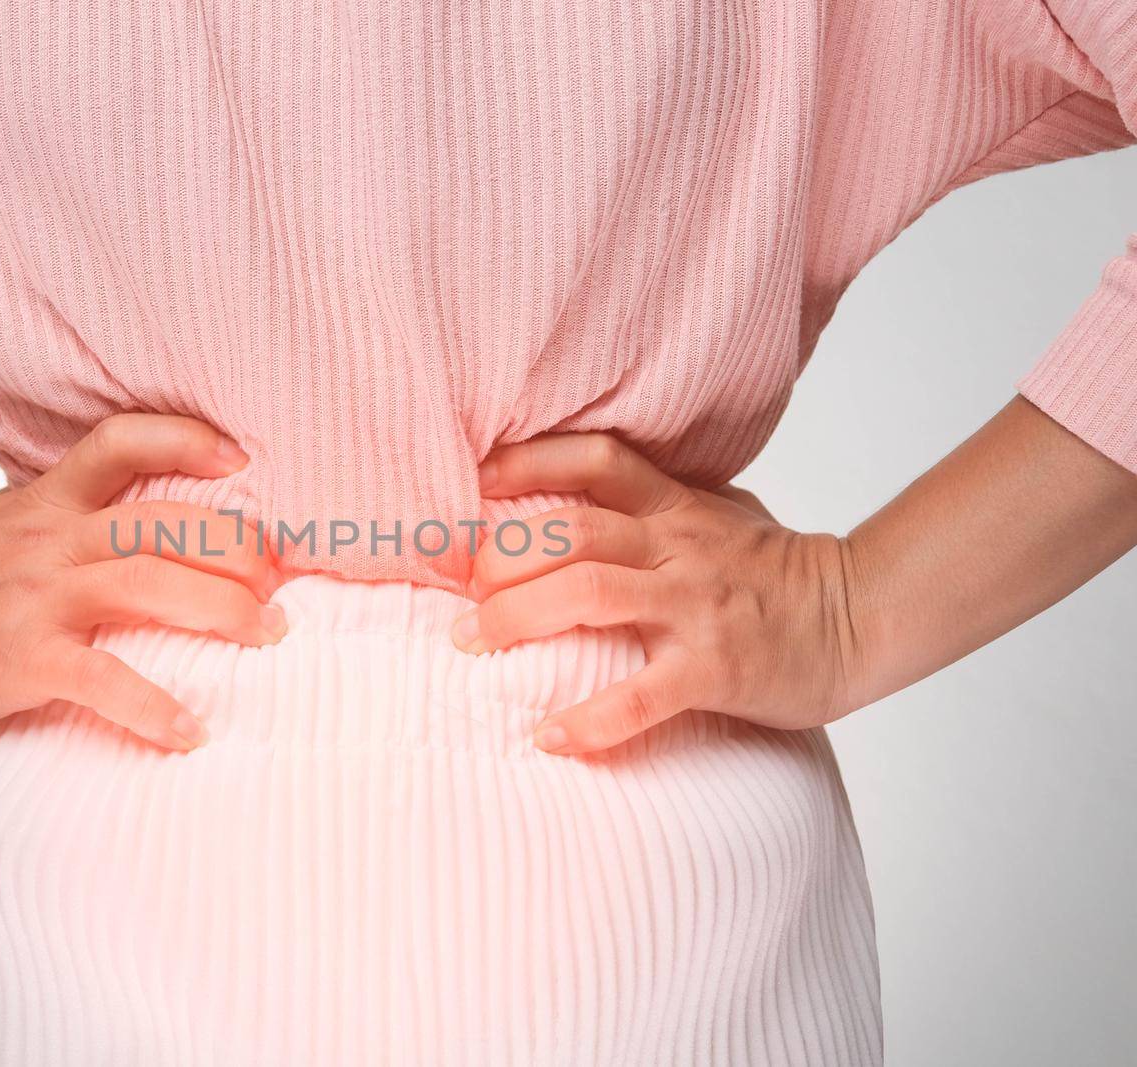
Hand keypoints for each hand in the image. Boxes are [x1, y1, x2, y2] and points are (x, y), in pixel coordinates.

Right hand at [0, 414, 283, 746]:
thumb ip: (52, 506)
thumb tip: (108, 502)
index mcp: (48, 502)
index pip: (122, 441)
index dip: (187, 439)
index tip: (242, 457)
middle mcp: (54, 540)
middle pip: (165, 521)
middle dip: (238, 545)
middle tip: (281, 578)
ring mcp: (41, 598)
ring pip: (152, 586)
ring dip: (223, 612)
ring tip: (271, 636)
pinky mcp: (25, 659)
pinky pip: (106, 681)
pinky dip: (155, 708)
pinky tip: (191, 733)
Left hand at [456, 433, 860, 755]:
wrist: (860, 617)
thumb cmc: (776, 571)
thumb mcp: (718, 513)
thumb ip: (655, 501)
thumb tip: (576, 495)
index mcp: (676, 507)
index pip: (596, 460)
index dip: (530, 461)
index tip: (474, 482)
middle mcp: (679, 547)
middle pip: (572, 530)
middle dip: (502, 558)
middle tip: (463, 591)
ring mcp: (695, 607)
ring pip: (588, 593)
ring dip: (518, 618)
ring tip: (471, 645)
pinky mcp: (714, 669)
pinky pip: (639, 695)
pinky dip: (588, 721)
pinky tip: (547, 736)